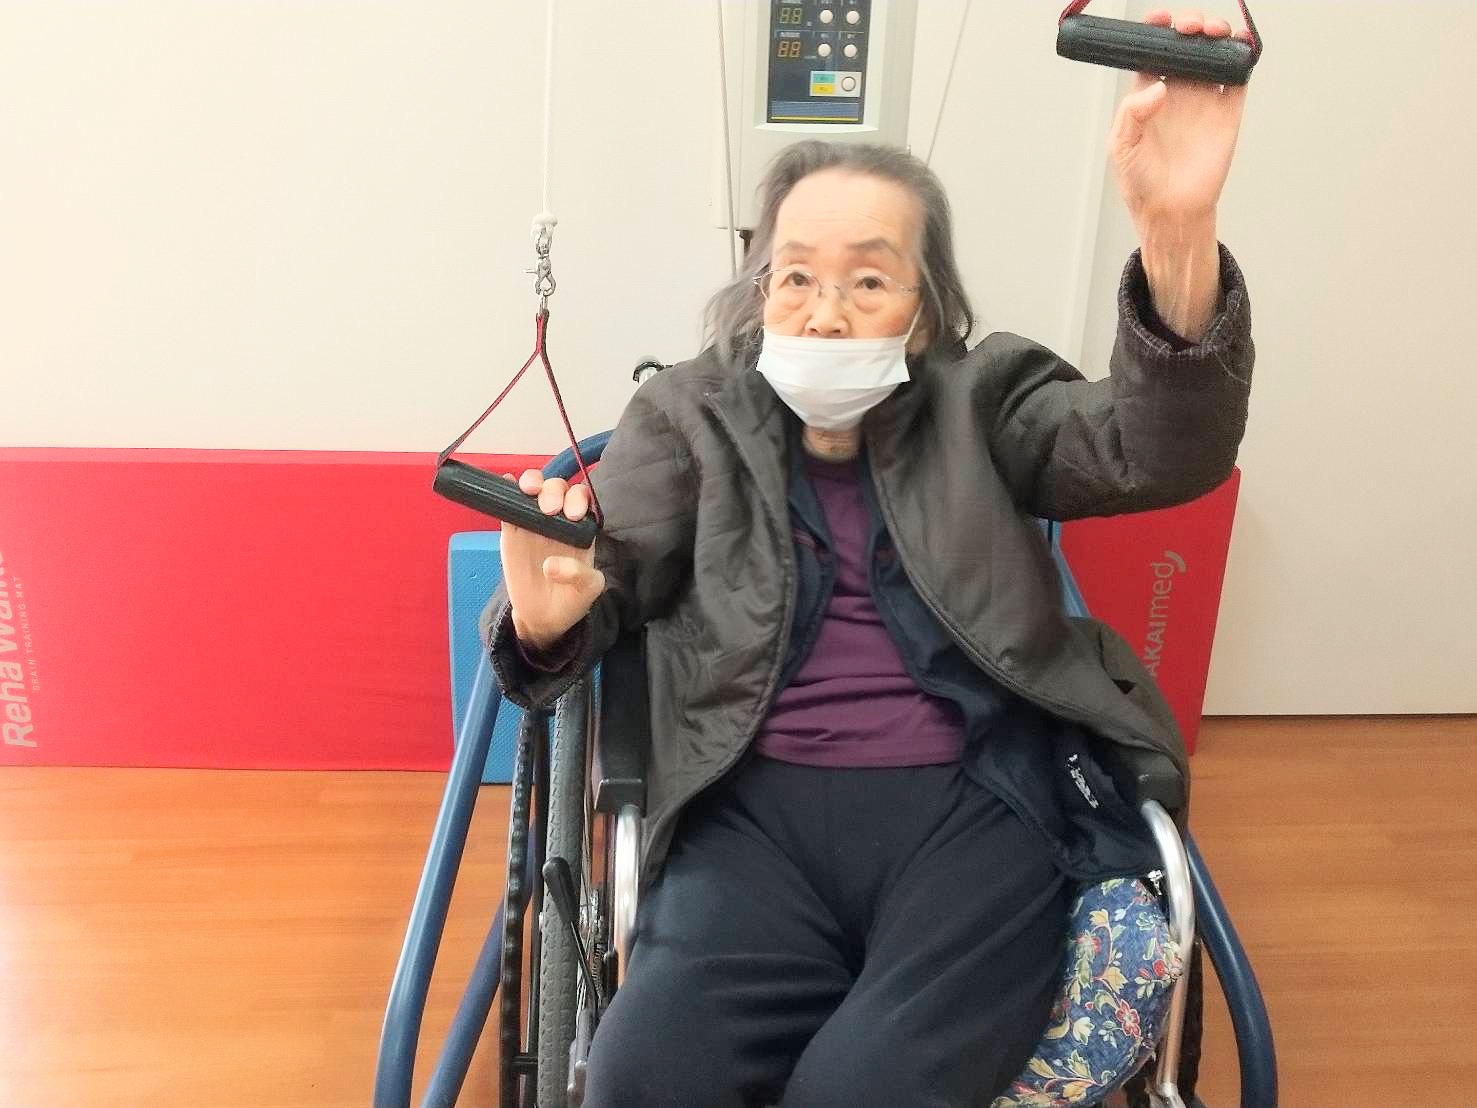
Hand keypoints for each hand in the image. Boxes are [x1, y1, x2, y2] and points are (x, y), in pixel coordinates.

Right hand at [499, 470, 605, 649]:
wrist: (543, 617)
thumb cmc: (571, 599)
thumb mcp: (587, 591)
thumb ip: (579, 575)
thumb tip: (550, 565)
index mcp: (581, 528)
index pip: (582, 500)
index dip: (578, 499)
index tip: (573, 514)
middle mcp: (559, 519)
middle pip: (557, 489)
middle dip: (554, 490)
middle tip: (549, 509)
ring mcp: (534, 522)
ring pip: (533, 491)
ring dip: (532, 482)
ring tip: (528, 490)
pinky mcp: (512, 531)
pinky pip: (509, 507)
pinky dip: (505, 490)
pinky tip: (504, 482)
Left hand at [1108, 8, 1250, 231]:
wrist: (1172, 211)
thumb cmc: (1142, 183)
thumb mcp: (1121, 147)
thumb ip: (1131, 114)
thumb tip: (1159, 88)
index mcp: (1146, 94)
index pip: (1153, 51)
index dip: (1157, 30)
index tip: (1160, 20)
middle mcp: (1177, 90)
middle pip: (1186, 44)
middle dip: (1190, 25)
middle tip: (1190, 29)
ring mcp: (1204, 98)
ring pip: (1213, 52)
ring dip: (1216, 34)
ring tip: (1213, 33)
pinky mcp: (1228, 110)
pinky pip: (1238, 74)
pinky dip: (1242, 54)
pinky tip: (1239, 44)